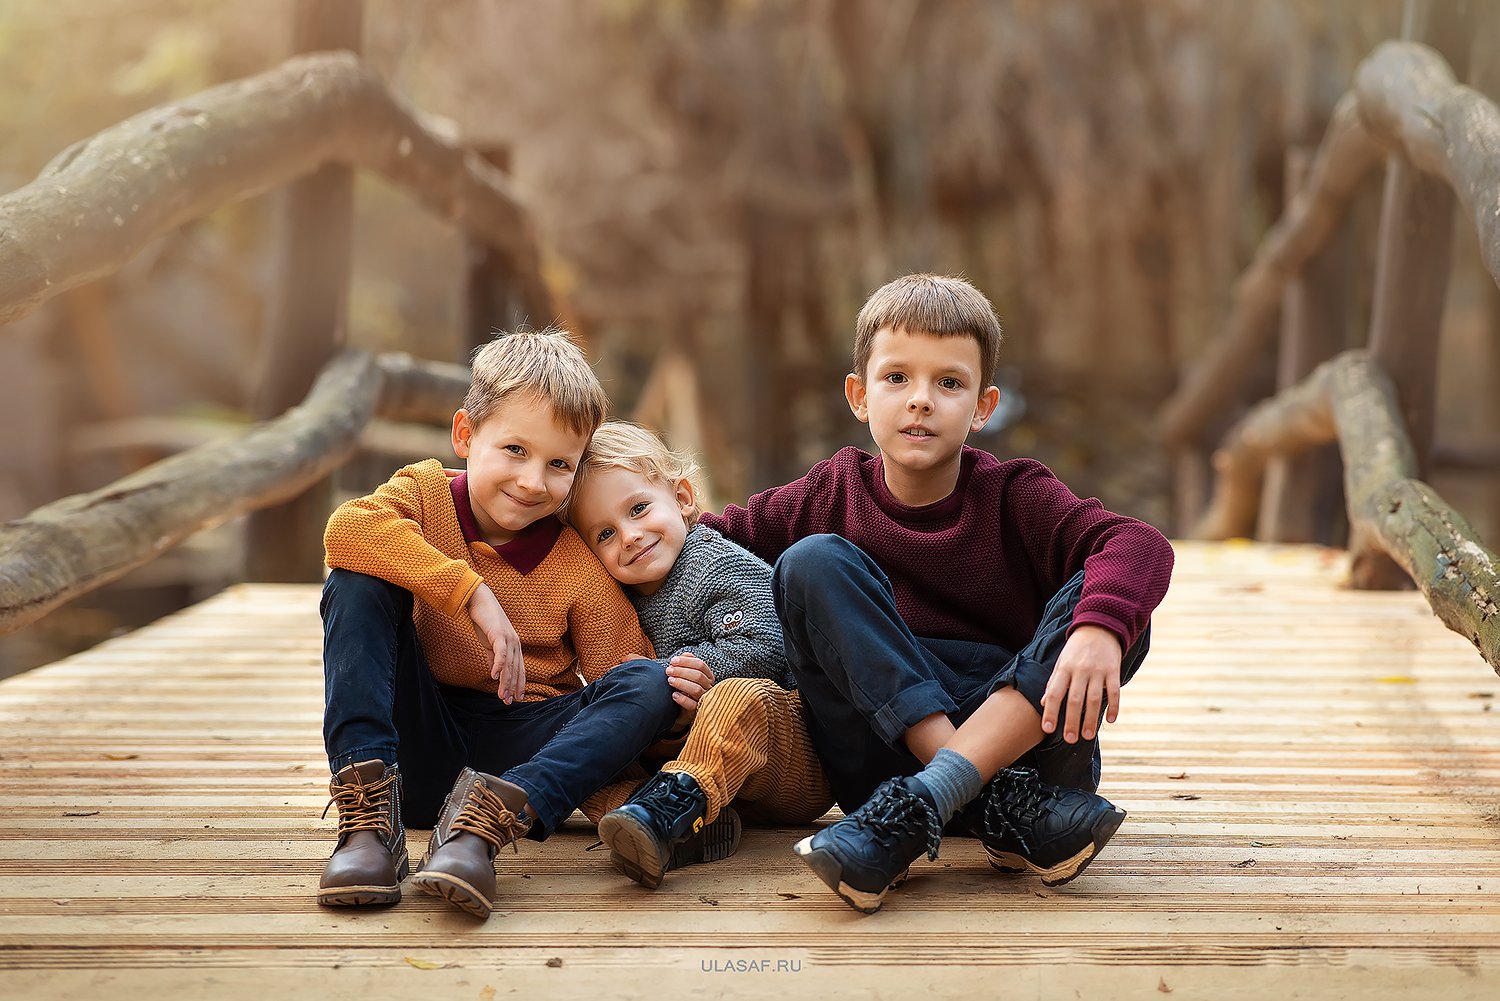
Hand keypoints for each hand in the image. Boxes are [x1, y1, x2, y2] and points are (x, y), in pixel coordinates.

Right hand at [468, 583, 525, 703]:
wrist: (479, 599)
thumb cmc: (484, 620)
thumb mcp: (489, 642)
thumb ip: (493, 657)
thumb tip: (495, 673)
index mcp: (514, 645)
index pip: (519, 668)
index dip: (518, 684)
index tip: (516, 698)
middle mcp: (515, 642)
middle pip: (516, 669)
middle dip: (513, 687)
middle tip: (509, 702)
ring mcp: (508, 638)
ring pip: (509, 664)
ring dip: (506, 682)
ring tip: (502, 696)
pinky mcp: (499, 634)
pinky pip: (500, 653)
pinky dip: (498, 666)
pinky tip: (494, 677)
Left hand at [665, 653, 714, 730]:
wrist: (680, 712)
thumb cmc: (683, 690)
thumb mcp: (685, 675)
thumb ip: (686, 663)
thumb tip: (684, 654)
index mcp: (708, 677)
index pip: (701, 665)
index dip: (686, 661)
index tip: (673, 661)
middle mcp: (708, 688)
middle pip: (698, 676)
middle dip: (681, 671)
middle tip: (668, 671)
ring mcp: (703, 700)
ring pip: (696, 689)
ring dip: (681, 683)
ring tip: (670, 680)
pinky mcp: (696, 711)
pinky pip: (692, 705)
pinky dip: (682, 699)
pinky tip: (673, 695)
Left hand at [1040, 625, 1121, 742]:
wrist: (1099, 625)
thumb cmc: (1076, 648)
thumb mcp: (1061, 662)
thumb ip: (1053, 682)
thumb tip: (1043, 703)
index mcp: (1064, 668)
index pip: (1054, 693)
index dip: (1050, 712)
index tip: (1048, 729)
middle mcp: (1080, 670)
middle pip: (1075, 700)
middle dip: (1071, 721)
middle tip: (1070, 740)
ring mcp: (1098, 670)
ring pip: (1094, 699)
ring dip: (1091, 719)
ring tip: (1087, 736)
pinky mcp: (1114, 670)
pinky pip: (1115, 691)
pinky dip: (1114, 706)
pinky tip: (1111, 720)